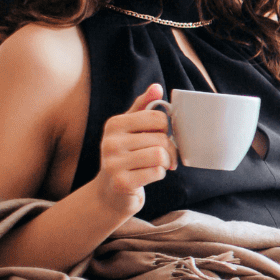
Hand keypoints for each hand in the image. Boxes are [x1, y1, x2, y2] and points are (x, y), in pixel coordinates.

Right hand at [89, 83, 174, 215]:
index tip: (160, 136)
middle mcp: (110, 141)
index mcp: (114, 124)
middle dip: (169, 149)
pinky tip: (148, 175)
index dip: (166, 129)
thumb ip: (144, 107)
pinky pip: (157, 172)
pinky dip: (160, 174)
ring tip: (156, 165)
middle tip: (162, 156)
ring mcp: (113, 163)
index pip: (158, 117)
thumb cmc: (127, 156)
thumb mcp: (131, 129)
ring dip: (165, 163)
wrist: (111, 192)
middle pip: (161, 138)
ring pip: (160, 155)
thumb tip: (156, 87)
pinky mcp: (121, 182)